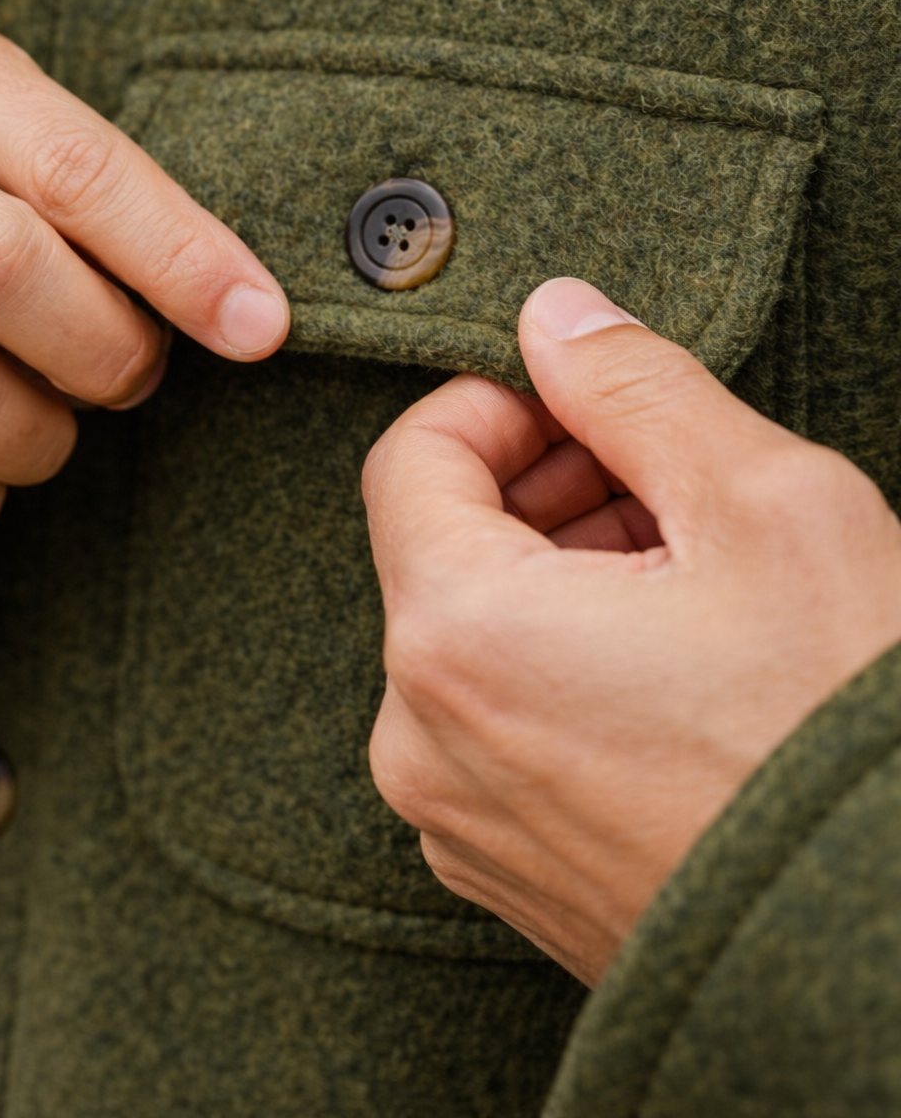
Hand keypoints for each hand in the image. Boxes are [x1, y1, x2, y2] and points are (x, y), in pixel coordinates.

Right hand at [0, 3, 288, 557]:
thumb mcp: (14, 144)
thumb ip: (99, 202)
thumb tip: (242, 315)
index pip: (72, 167)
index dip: (179, 259)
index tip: (260, 327)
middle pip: (0, 268)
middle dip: (102, 351)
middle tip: (132, 378)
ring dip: (35, 440)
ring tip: (46, 429)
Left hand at [363, 278, 900, 985]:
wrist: (884, 950)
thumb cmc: (837, 725)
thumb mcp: (761, 505)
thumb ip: (635, 387)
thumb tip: (556, 314)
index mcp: (457, 634)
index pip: (411, 459)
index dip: (496, 404)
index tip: (580, 399)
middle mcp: (423, 740)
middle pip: (443, 549)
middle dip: (544, 489)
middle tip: (661, 480)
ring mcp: (459, 821)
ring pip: (476, 636)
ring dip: (563, 577)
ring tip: (689, 576)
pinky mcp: (506, 871)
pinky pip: (498, 725)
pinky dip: (562, 666)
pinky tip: (672, 666)